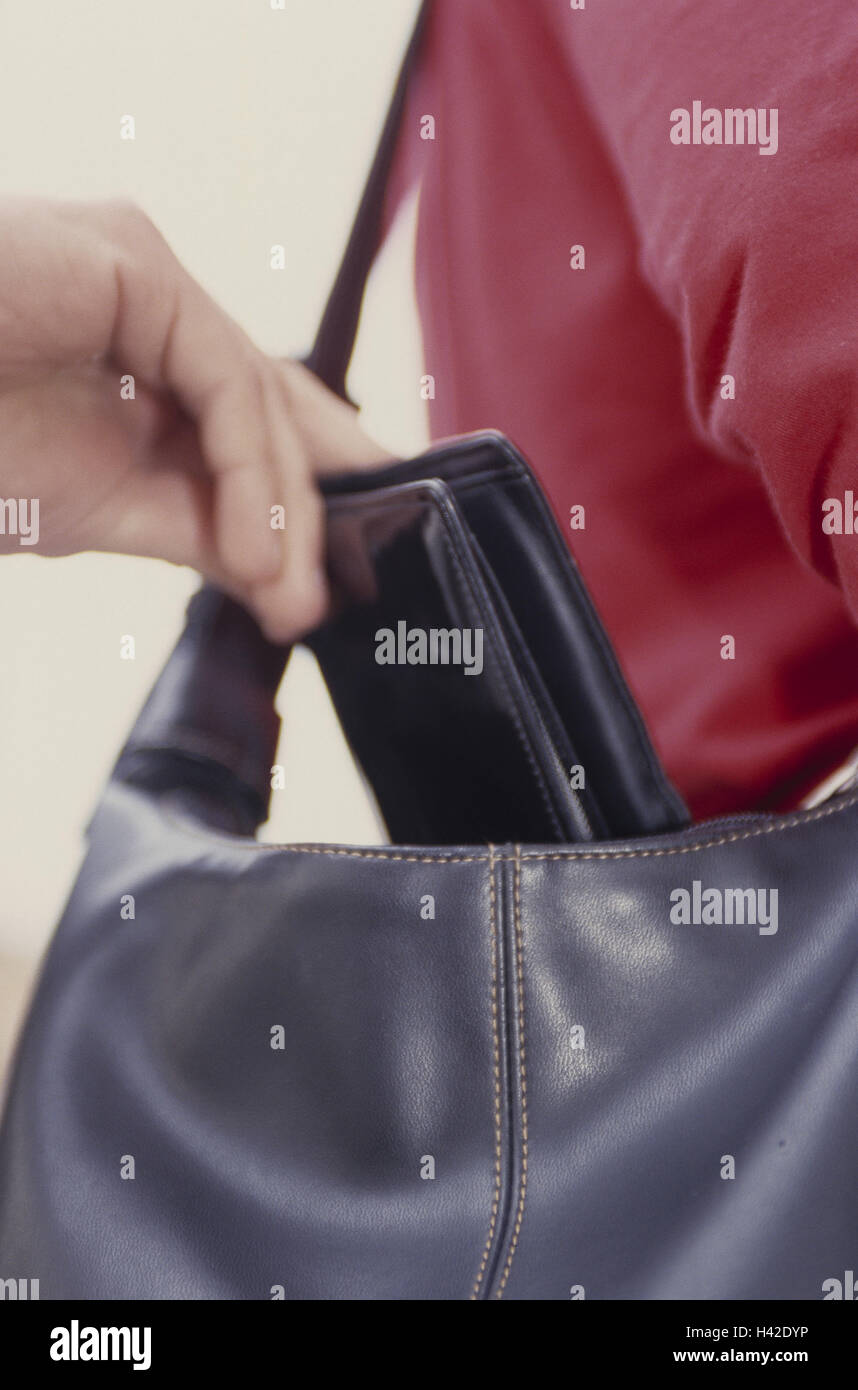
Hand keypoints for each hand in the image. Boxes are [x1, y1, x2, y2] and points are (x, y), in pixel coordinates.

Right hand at [0, 196, 391, 640]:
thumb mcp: (91, 507)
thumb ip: (188, 524)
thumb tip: (274, 573)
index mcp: (129, 355)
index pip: (246, 416)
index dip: (295, 493)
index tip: (323, 576)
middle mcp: (144, 305)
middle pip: (268, 401)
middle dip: (314, 497)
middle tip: (332, 596)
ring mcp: (139, 276)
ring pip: (255, 396)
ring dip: (280, 510)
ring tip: (285, 597)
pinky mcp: (131, 262)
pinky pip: (223, 376)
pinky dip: (249, 471)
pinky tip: (248, 549)